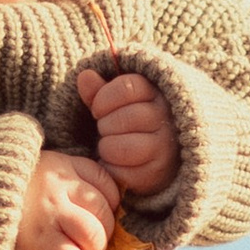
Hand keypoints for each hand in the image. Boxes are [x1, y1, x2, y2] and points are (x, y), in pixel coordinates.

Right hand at [17, 144, 120, 249]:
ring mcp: (50, 213)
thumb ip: (56, 177)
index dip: (110, 200)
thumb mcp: (28, 167)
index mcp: (60, 164)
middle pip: (103, 208)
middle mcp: (59, 187)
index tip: (99, 212)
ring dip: (94, 249)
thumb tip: (84, 202)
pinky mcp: (39, 239)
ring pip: (94, 233)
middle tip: (90, 240)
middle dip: (105, 229)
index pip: (105, 180)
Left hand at [76, 66, 179, 201]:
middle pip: (125, 117)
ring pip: (122, 147)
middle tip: (107, 130)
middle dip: (105, 125)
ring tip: (111, 146)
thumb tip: (85, 76)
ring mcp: (164, 147)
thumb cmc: (130, 124)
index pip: (128, 87)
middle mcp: (165, 118)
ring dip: (107, 148)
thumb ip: (98, 91)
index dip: (104, 98)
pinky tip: (116, 163)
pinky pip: (122, 173)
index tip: (97, 109)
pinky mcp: (157, 173)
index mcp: (155, 94)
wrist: (157, 157)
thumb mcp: (115, 103)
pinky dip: (111, 169)